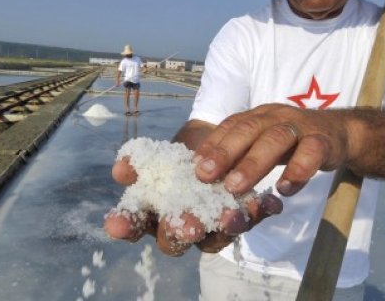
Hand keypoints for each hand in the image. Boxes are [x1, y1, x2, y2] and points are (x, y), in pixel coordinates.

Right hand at [103, 157, 281, 255]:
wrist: (213, 144)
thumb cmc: (177, 157)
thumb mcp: (158, 154)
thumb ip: (140, 161)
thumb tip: (122, 169)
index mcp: (151, 214)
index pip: (132, 225)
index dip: (124, 226)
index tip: (116, 225)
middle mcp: (179, 228)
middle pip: (174, 240)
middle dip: (181, 232)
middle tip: (188, 226)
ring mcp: (210, 229)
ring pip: (215, 238)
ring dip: (224, 226)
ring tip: (232, 215)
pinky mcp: (240, 220)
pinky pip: (249, 221)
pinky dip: (259, 211)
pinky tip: (269, 202)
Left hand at [193, 103, 349, 196]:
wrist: (341, 133)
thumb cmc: (294, 141)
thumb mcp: (265, 143)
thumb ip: (242, 155)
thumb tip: (207, 176)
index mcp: (259, 116)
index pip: (231, 126)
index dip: (212, 145)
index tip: (193, 167)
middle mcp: (276, 116)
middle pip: (248, 129)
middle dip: (225, 152)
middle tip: (205, 176)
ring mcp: (301, 126)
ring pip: (275, 139)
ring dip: (253, 163)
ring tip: (235, 187)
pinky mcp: (324, 141)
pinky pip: (310, 153)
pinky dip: (297, 170)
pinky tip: (284, 189)